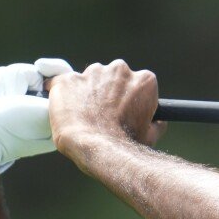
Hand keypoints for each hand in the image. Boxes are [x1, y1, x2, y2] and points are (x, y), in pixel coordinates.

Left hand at [47, 60, 167, 161]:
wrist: (96, 148)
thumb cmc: (126, 144)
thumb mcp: (151, 135)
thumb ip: (156, 123)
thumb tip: (158, 122)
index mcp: (144, 80)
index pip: (138, 84)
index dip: (132, 99)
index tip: (125, 111)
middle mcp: (119, 69)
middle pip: (113, 77)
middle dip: (108, 92)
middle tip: (104, 114)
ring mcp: (91, 73)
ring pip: (88, 79)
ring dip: (87, 92)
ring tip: (84, 116)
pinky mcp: (67, 80)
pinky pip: (60, 83)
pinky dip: (62, 94)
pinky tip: (64, 110)